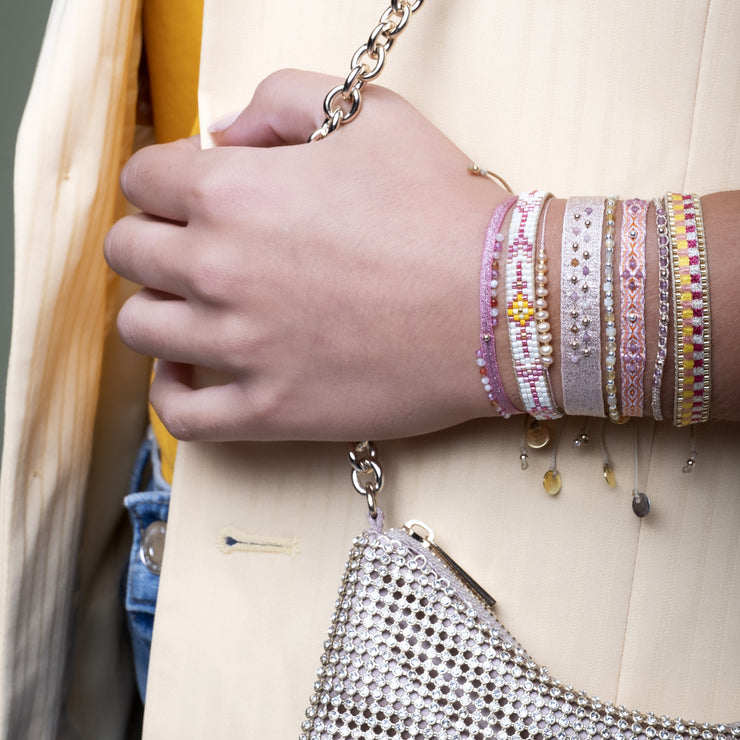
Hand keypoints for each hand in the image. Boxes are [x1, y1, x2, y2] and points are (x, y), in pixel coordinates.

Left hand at [104, 69, 508, 440]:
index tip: (189, 193)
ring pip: (142, 329)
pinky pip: (182, 415)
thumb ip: (281, 100)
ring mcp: (240, 348)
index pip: (142, 180)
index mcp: (233, 192)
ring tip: (195, 309)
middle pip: (129, 253)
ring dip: (158, 310)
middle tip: (193, 247)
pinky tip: (190, 373)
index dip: (161, 181)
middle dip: (152, 240)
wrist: (500, 304)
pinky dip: (171, 392)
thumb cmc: (442, 209)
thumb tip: (224, 134)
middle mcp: (219, 269)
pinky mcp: (269, 410)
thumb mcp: (371, 115)